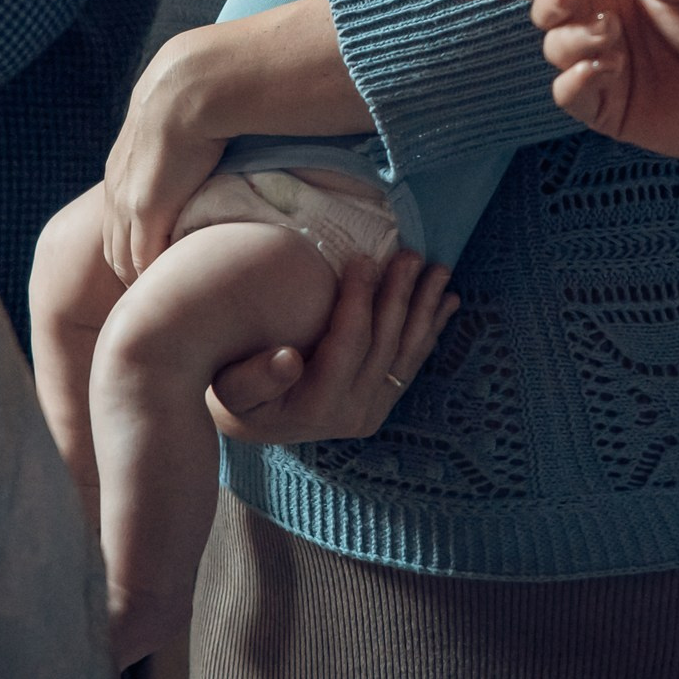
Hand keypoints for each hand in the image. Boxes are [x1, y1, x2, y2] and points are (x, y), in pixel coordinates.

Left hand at [102, 30, 232, 280]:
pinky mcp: (145, 211)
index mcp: (124, 163)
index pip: (120, 218)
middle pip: (114, 244)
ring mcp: (127, 200)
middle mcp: (117, 184)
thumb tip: (221, 145)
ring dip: (144, 278)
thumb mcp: (184, 119)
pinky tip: (176, 292)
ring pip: (124, 258)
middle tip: (165, 291)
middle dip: (134, 268)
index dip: (138, 241)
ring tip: (172, 297)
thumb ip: (189, 138)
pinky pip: (141, 261)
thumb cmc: (204, 92)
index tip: (164, 259)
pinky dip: (154, 280)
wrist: (195, 85)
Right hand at [206, 252, 458, 443]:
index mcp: (317, 408)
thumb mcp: (230, 389)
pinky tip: (447, 302)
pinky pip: (411, 363)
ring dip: (425, 309)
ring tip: (439, 271)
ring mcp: (371, 412)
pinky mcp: (381, 404)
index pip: (348, 344)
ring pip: (407, 355)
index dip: (358, 300)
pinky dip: (430, 330)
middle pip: (385, 346)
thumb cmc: (235, 395)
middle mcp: (352, 416)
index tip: (363, 259)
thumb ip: (254, 378)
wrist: (253, 423)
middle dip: (400, 296)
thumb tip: (288, 359)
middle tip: (410, 255)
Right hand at [530, 0, 678, 166]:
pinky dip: (574, 79)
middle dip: (550, 2)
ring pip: (554, 48)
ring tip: (611, 40)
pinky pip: (567, 93)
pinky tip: (605, 69)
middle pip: (548, 10)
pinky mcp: (607, 110)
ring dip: (572, 39)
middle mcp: (604, 27)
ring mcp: (603, 69)